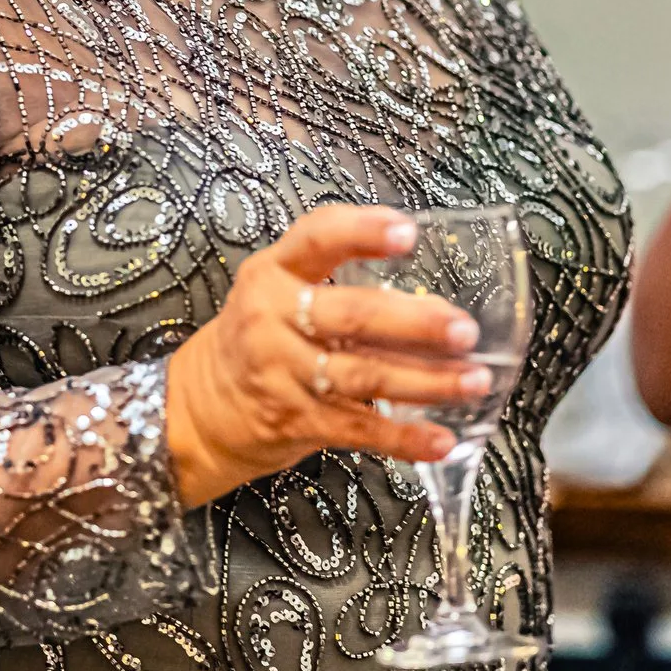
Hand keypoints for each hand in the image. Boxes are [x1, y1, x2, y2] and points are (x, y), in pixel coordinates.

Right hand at [164, 204, 492, 507]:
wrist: (197, 410)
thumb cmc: (255, 340)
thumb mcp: (274, 293)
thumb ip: (333, 283)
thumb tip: (429, 292)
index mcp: (272, 273)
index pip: (316, 239)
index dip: (363, 231)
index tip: (408, 233)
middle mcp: (273, 318)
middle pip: (351, 315)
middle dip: (415, 323)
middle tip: (463, 329)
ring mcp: (283, 373)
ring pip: (364, 375)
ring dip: (427, 381)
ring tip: (473, 379)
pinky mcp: (296, 421)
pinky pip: (359, 428)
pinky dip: (404, 438)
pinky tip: (441, 438)